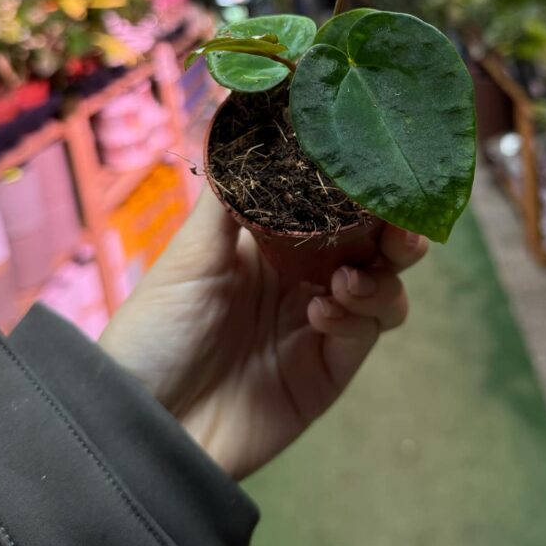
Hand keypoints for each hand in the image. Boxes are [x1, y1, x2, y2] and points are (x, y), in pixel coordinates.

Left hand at [99, 188, 426, 479]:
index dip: (358, 186)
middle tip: (400, 224)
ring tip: (347, 280)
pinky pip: (367, 332)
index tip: (377, 166)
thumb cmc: (154, 332)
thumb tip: (247, 118)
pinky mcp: (328, 369)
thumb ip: (230, 194)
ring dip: (380, 275)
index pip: (331, 204)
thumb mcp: (187, 255)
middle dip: (394, 229)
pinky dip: (359, 316)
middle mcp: (300, 278)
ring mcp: (318, 324)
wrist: (144, 427)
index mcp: (268, 243)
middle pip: (372, 244)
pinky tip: (323, 314)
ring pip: (383, 286)